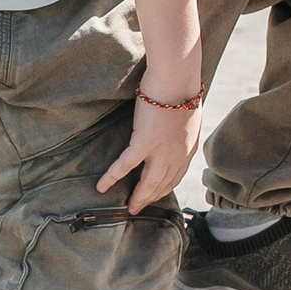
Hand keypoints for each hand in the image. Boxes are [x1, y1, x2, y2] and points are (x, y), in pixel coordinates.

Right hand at [98, 91, 201, 209]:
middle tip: (138, 209)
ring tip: (127, 208)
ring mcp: (161, 151)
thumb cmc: (181, 91)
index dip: (164, 189)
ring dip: (138, 197)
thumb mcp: (189, 118)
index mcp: (188, 149)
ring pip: (147, 182)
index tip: (156, 197)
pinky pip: (125, 165)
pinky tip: (101, 187)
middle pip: (162, 184)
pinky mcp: (144, 142)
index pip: (175, 177)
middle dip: (150, 199)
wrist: (176, 80)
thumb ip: (182, 132)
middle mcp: (176, 155)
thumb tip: (176, 135)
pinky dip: (112, 177)